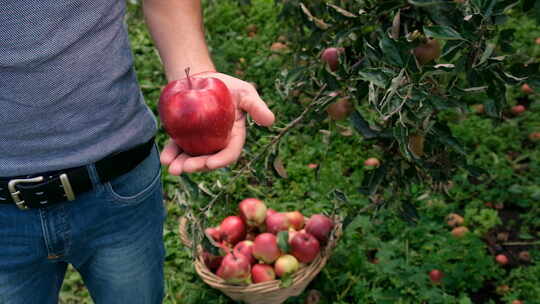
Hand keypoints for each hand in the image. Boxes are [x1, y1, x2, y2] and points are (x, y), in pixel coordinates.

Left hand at [159, 72, 274, 174]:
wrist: (202, 77)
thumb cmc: (227, 86)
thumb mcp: (245, 93)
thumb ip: (256, 106)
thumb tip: (270, 121)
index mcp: (233, 137)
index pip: (229, 153)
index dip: (221, 160)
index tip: (210, 163)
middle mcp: (216, 143)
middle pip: (208, 159)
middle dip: (197, 166)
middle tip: (186, 167)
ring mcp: (200, 141)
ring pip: (191, 157)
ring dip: (182, 165)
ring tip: (172, 168)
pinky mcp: (184, 136)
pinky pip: (177, 147)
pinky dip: (171, 154)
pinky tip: (165, 158)